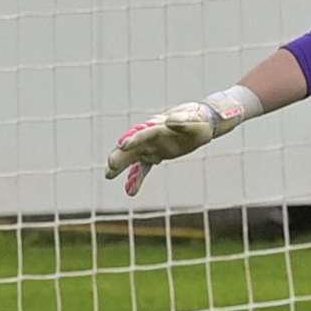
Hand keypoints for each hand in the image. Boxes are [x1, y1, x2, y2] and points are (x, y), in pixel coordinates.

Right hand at [106, 95, 249, 196]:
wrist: (202, 122)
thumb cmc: (197, 119)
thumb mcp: (194, 119)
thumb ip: (183, 121)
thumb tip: (170, 121)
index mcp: (160, 125)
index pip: (145, 132)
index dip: (135, 139)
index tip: (123, 145)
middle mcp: (151, 135)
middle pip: (133, 145)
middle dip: (122, 154)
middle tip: (111, 164)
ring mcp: (151, 146)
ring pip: (133, 157)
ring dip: (122, 165)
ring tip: (109, 175)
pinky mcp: (155, 155)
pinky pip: (143, 168)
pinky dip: (136, 178)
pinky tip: (130, 191)